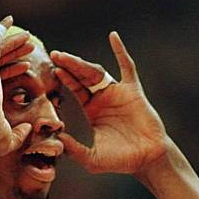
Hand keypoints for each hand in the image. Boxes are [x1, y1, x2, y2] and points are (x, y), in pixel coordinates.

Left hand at [50, 32, 167, 174]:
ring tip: (67, 56)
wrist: (146, 159)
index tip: (53, 69)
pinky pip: (127, 67)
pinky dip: (121, 51)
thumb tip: (58, 138)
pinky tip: (113, 37)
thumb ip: (74, 150)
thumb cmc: (120, 161)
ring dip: (82, 63)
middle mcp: (103, 98)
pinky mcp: (133, 91)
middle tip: (54, 54)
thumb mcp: (91, 158)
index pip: (75, 89)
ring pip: (97, 72)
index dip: (65, 79)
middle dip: (69, 66)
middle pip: (82, 76)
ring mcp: (118, 92)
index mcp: (92, 110)